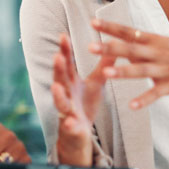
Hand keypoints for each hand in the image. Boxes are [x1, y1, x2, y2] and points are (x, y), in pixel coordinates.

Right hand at [51, 33, 114, 165]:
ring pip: (60, 102)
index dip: (65, 51)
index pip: (67, 64)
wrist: (79, 133)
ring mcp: (66, 111)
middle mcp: (65, 94)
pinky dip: (69, 124)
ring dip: (57, 95)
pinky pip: (69, 126)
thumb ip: (103, 67)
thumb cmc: (85, 105)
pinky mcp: (71, 128)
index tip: (63, 35)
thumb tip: (112, 46)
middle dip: (58, 69)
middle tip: (57, 56)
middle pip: (60, 80)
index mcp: (71, 82)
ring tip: (56, 87)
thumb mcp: (96, 84)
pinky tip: (70, 122)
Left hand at [89, 18, 168, 109]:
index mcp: (153, 40)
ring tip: (106, 73)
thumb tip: (117, 43)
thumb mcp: (161, 43)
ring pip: (141, 70)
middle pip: (130, 49)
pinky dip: (144, 100)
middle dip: (110, 49)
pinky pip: (155, 94)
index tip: (93, 23)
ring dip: (123, 72)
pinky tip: (131, 105)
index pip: (127, 32)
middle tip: (90, 47)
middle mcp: (156, 53)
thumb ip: (139, 45)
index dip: (110, 28)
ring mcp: (164, 69)